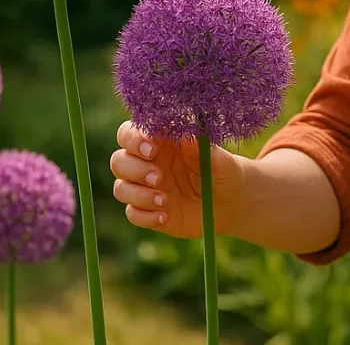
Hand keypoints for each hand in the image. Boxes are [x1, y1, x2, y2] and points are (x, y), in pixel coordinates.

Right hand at [108, 120, 244, 238]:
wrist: (230, 202)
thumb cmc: (223, 171)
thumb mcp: (219, 159)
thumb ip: (202, 147)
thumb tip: (188, 136)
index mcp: (159, 142)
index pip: (130, 133)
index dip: (134, 139)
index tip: (152, 148)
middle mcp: (147, 163)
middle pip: (118, 161)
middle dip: (134, 169)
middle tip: (160, 177)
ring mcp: (145, 188)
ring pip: (121, 188)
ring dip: (138, 194)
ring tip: (165, 200)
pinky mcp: (148, 211)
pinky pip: (132, 214)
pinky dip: (145, 216)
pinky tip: (166, 217)